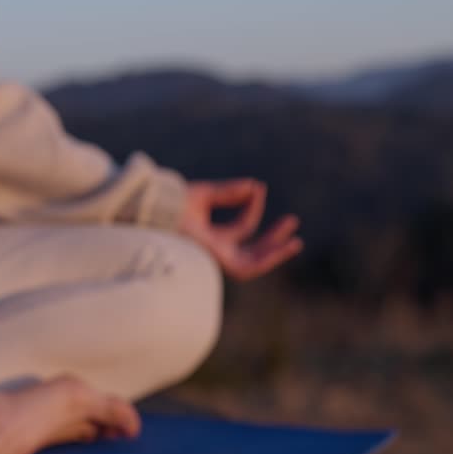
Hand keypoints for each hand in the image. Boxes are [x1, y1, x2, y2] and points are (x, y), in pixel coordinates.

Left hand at [178, 179, 302, 280]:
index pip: (241, 227)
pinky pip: (247, 267)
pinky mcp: (217, 261)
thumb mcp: (205, 194)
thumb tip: (255, 186)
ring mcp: (216, 258)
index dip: (253, 207)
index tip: (258, 188)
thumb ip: (229, 192)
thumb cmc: (171, 204)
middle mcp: (215, 251)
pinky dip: (267, 258)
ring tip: (296, 241)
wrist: (156, 210)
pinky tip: (283, 245)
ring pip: (252, 264)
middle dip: (273, 238)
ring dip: (275, 253)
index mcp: (211, 237)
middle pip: (250, 250)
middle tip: (292, 220)